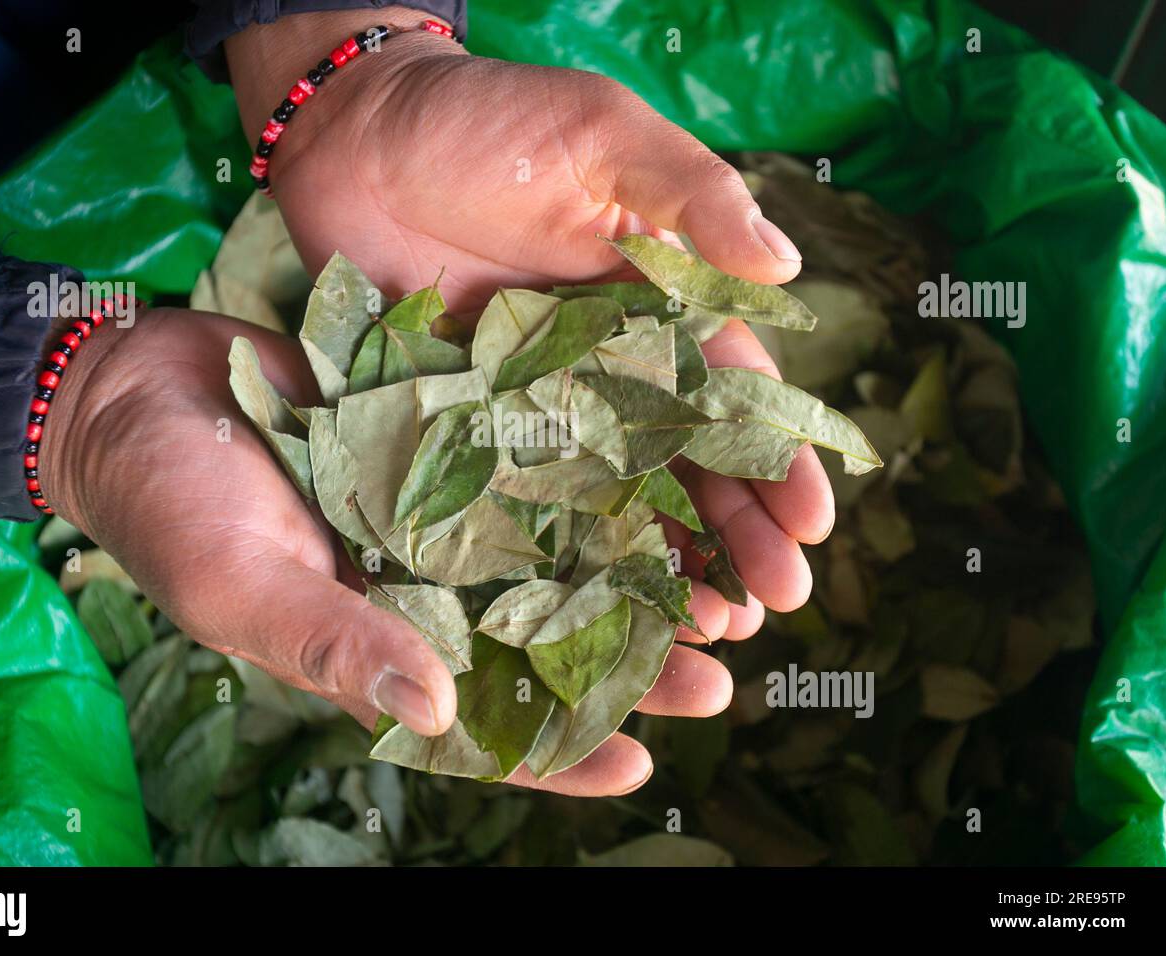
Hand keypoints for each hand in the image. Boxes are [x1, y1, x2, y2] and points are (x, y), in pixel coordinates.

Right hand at [45, 307, 788, 796]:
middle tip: (714, 675)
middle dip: (624, 664)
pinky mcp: (448, 433)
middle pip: (541, 639)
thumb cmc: (169, 506)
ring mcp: (440, 510)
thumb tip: (437, 711)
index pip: (478, 722)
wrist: (140, 391)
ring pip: (555, 553)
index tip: (637, 764)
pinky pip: (532, 458)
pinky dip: (592, 470)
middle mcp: (424, 583)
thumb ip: (335, 645)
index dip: (555, 752)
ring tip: (716, 586)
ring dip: (630, 570)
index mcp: (377, 644)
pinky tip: (660, 469)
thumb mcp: (241, 585)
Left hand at [225, 10, 833, 755]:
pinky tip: (592, 606)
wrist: (354, 133)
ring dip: (661, 561)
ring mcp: (534, 405)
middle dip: (735, 533)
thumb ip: (693, 198)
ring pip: (611, 498)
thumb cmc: (485, 120)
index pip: (731, 394)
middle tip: (774, 606)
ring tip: (707, 628)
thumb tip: (788, 266)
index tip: (810, 526)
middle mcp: (603, 365)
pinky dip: (555, 553)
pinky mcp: (465, 426)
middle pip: (683, 463)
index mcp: (655, 301)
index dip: (774, 460)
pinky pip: (518, 500)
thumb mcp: (604, 137)